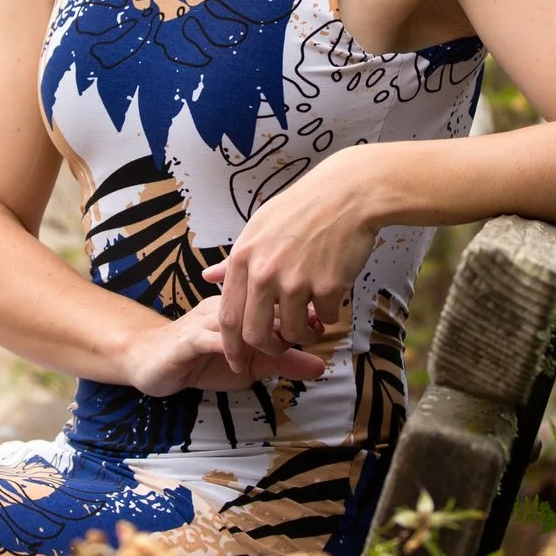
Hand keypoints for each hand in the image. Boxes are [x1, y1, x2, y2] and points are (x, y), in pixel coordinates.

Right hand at [121, 296, 326, 396]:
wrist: (150, 361)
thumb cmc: (201, 359)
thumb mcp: (250, 364)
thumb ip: (283, 362)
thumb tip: (322, 365)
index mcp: (241, 304)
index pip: (275, 298)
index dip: (301, 307)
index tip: (323, 320)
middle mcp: (225, 306)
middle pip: (262, 303)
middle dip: (292, 315)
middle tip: (316, 329)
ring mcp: (207, 320)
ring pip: (241, 318)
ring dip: (266, 330)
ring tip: (289, 344)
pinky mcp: (189, 339)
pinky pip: (213, 339)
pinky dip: (232, 348)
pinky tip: (244, 361)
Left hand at [205, 146, 385, 381]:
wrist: (348, 195)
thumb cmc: (302, 209)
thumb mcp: (258, 227)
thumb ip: (233, 260)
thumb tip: (207, 277)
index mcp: (243, 259)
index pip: (228, 317)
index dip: (231, 346)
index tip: (236, 360)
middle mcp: (265, 273)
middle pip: (256, 334)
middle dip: (268, 348)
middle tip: (280, 346)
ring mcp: (296, 281)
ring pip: (293, 331)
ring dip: (303, 333)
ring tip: (311, 321)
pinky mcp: (328, 286)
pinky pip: (327, 317)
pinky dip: (330, 314)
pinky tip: (332, 296)